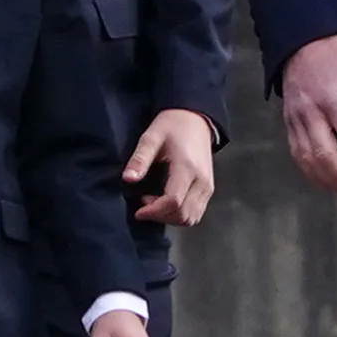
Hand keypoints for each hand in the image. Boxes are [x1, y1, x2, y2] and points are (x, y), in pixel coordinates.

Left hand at [125, 108, 216, 226]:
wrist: (195, 119)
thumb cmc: (172, 126)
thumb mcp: (151, 138)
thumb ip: (140, 159)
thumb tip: (128, 179)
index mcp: (187, 168)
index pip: (173, 201)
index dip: (154, 211)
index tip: (138, 210)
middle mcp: (202, 181)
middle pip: (183, 215)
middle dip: (161, 216)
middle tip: (144, 205)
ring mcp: (208, 187)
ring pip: (192, 218)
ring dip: (171, 218)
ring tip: (154, 204)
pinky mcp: (209, 189)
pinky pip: (197, 212)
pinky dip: (180, 215)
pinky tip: (166, 203)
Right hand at [280, 32, 336, 199]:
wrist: (301, 41)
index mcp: (333, 99)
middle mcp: (311, 113)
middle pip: (324, 154)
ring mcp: (296, 120)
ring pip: (307, 158)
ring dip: (326, 180)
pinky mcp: (288, 123)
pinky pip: (297, 153)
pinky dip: (310, 171)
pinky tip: (325, 179)